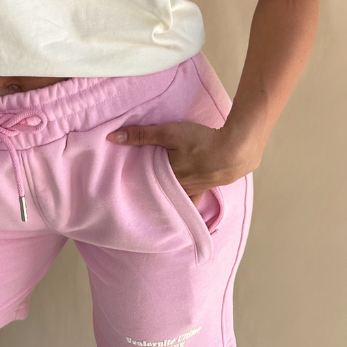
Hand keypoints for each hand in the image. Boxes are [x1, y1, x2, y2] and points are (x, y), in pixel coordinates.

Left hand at [105, 120, 261, 207]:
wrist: (235, 151)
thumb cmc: (201, 141)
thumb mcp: (169, 132)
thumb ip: (141, 135)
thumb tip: (112, 138)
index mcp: (166, 176)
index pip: (142, 181)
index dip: (130, 181)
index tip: (115, 185)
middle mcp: (177, 188)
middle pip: (156, 190)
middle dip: (143, 191)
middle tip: (125, 193)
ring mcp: (191, 190)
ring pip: (170, 196)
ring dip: (160, 197)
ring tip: (147, 200)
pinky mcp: (204, 188)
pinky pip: (190, 200)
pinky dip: (182, 204)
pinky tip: (177, 214)